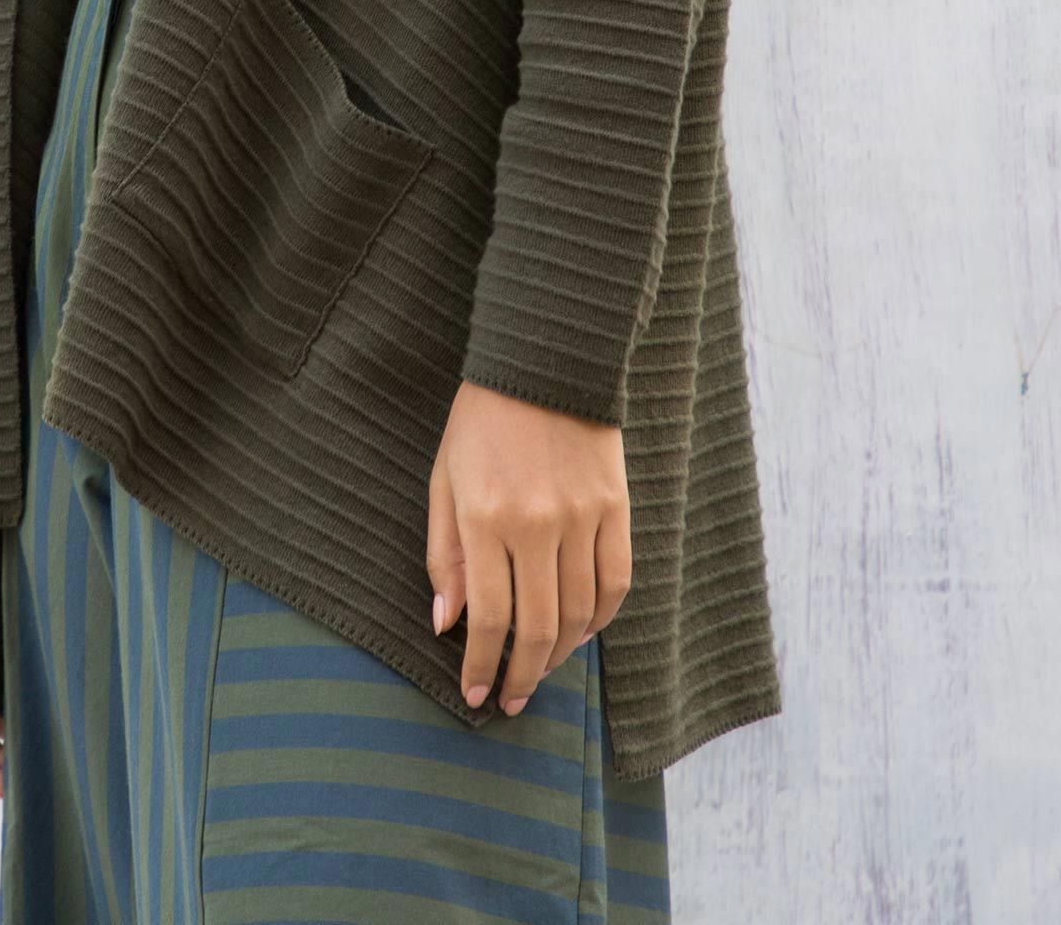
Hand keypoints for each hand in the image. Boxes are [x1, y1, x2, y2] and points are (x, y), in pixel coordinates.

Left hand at [426, 380, 631, 715]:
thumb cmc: (482, 421)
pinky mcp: (616, 507)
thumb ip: (443, 554)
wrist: (543, 360)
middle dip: (521, 677)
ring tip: (540, 670)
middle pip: (538, 629)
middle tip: (510, 701)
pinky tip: (580, 633)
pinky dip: (600, 619)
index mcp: (486, 517)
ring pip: (580, 615)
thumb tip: (446, 624)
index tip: (475, 695)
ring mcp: (582, 517)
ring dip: (560, 656)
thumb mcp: (444, 479)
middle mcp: (537, 524)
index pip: (487, 618)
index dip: (480, 666)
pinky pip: (616, 582)